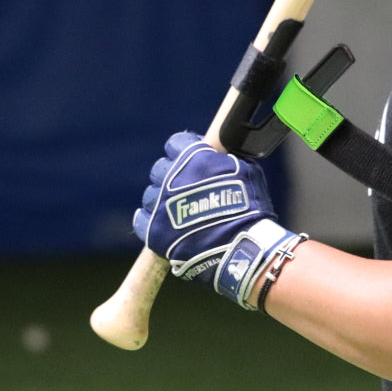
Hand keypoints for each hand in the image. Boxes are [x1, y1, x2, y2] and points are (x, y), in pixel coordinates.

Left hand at [133, 132, 304, 308]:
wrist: (243, 247)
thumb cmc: (250, 207)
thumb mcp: (245, 169)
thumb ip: (224, 159)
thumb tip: (217, 156)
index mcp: (192, 157)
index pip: (175, 144)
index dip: (185, 151)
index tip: (192, 160)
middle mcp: (171, 178)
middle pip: (160, 169)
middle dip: (173, 175)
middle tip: (187, 188)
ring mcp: (160, 205)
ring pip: (151, 195)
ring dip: (163, 199)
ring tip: (179, 211)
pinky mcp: (154, 231)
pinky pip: (141, 220)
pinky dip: (150, 220)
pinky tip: (161, 223)